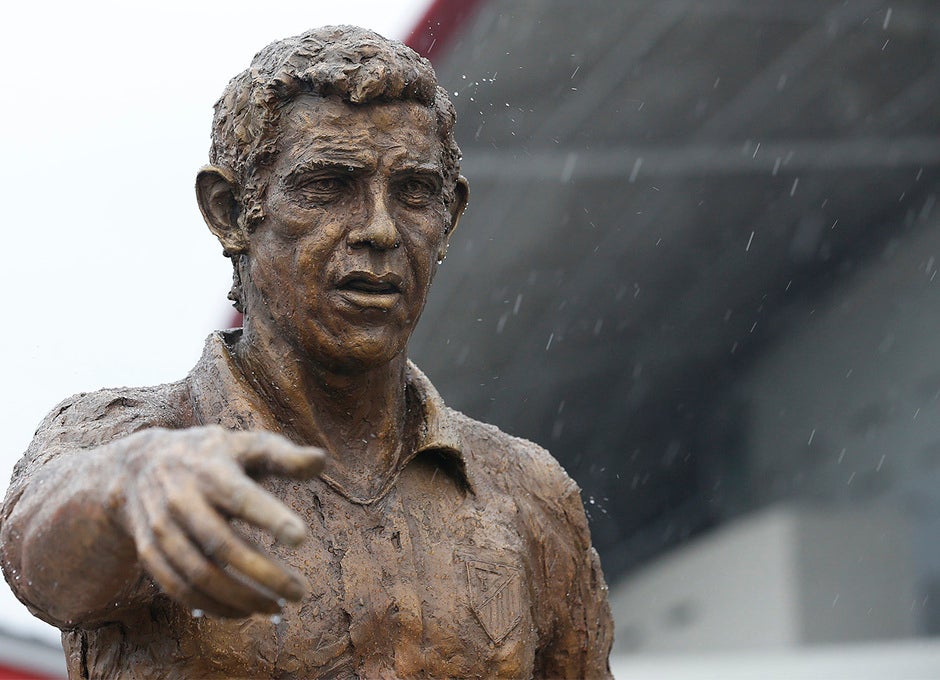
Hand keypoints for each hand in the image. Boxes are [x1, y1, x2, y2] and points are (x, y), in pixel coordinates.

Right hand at [117, 425, 323, 617]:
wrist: (138, 466)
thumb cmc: (213, 456)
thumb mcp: (246, 445)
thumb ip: (284, 455)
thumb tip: (321, 459)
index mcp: (211, 470)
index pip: (242, 498)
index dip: (270, 518)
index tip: (302, 539)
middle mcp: (182, 501)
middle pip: (223, 546)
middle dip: (264, 574)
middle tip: (300, 592)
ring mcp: (163, 529)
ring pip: (200, 576)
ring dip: (241, 598)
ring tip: (277, 608)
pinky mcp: (150, 553)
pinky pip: (180, 589)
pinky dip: (212, 606)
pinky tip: (244, 612)